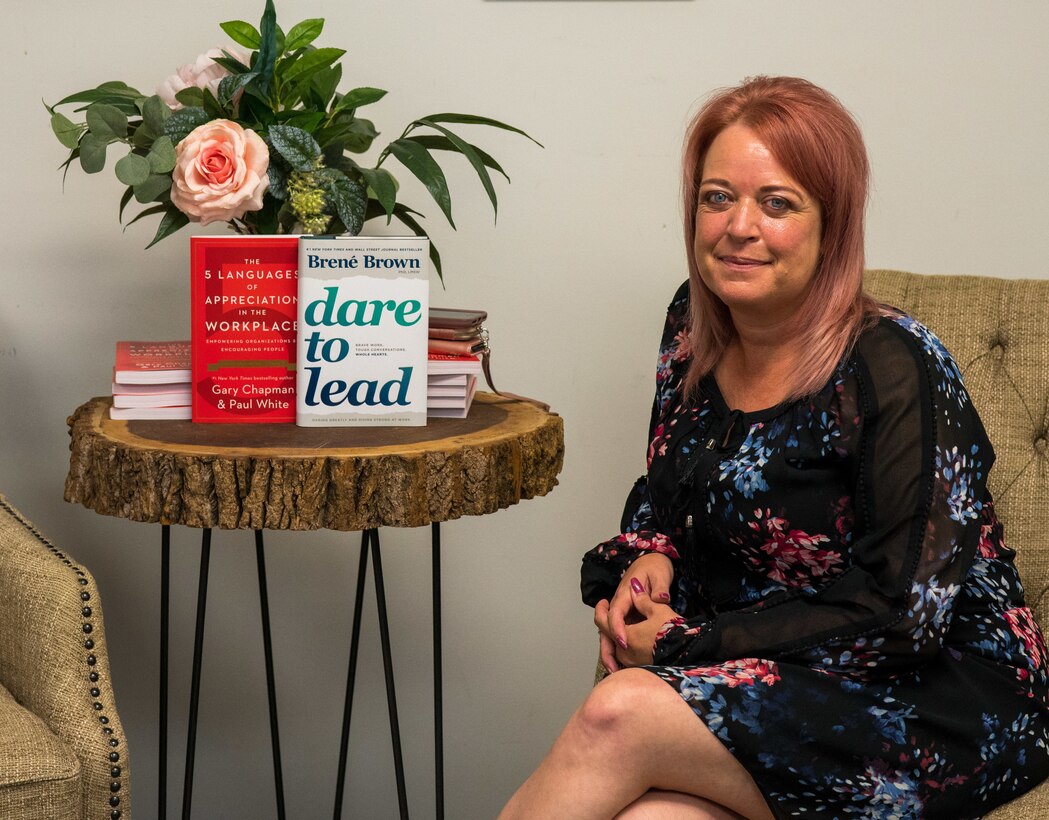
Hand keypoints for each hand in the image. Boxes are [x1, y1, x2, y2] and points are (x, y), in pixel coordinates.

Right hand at [594, 553, 672, 671]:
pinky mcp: (626, 616)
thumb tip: (661, 598)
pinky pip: (618, 633)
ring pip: (609, 633)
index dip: (617, 628)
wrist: (651, 561)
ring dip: (610, 652)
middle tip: (613, 667)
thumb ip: (660, 587)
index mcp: (625, 593)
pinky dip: (618, 649)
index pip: (616, 612)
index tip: (624, 643)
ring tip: (616, 671)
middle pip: (605, 628)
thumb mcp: (660, 574)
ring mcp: (621, 611)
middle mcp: (619, 603)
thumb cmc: (654, 566)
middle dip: (607, 649)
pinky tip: (625, 664)